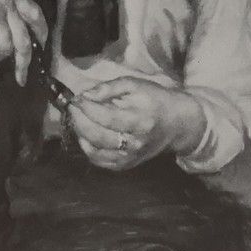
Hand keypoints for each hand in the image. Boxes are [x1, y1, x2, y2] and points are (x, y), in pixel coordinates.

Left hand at [65, 75, 203, 171]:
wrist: (178, 124)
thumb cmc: (156, 100)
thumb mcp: (136, 85)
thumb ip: (110, 87)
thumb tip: (86, 94)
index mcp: (141, 121)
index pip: (107, 118)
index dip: (87, 107)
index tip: (76, 98)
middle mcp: (136, 143)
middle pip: (98, 135)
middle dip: (79, 120)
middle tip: (72, 106)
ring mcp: (130, 157)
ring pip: (95, 150)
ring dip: (80, 132)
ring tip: (78, 118)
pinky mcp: (125, 165)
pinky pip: (99, 161)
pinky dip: (87, 147)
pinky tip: (85, 134)